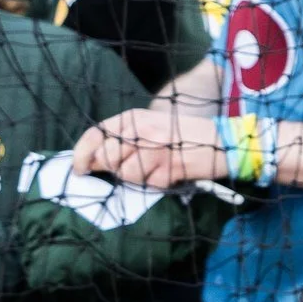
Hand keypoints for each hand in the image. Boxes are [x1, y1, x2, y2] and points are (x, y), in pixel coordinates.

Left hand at [73, 106, 230, 188]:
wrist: (223, 142)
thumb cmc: (184, 137)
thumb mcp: (151, 127)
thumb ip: (124, 140)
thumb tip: (95, 162)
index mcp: (134, 117)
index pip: (95, 134)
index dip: (81, 154)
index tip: (80, 170)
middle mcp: (141, 130)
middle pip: (107, 157)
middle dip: (114, 169)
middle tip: (134, 168)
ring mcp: (156, 148)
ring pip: (126, 174)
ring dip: (138, 178)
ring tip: (157, 169)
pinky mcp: (169, 166)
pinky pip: (149, 184)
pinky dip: (157, 184)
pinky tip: (170, 173)